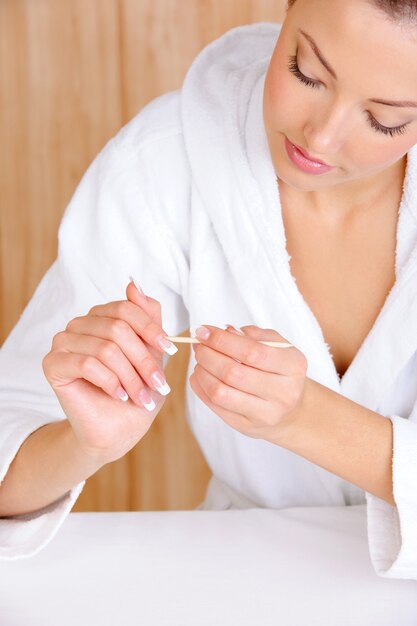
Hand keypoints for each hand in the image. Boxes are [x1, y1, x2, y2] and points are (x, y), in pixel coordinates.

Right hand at [42, 279, 175, 462]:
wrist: (116, 430)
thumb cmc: (134, 390)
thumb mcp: (150, 352)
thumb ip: (146, 318)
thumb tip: (134, 284)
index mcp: (101, 317)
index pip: (127, 308)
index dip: (151, 330)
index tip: (169, 351)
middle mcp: (79, 324)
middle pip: (118, 328)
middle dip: (143, 359)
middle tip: (157, 383)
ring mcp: (63, 342)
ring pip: (105, 348)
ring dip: (129, 376)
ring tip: (140, 395)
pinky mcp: (53, 364)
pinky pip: (87, 364)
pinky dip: (110, 382)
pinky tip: (119, 396)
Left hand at [189, 324, 307, 441]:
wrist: (292, 411)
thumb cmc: (281, 372)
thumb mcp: (278, 347)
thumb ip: (254, 335)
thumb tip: (225, 331)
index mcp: (292, 366)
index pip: (252, 352)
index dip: (222, 340)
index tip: (205, 331)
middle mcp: (282, 392)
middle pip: (233, 373)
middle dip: (208, 355)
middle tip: (199, 345)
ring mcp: (264, 413)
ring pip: (220, 392)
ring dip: (202, 372)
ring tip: (200, 360)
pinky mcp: (246, 426)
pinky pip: (215, 406)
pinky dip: (200, 387)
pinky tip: (200, 375)